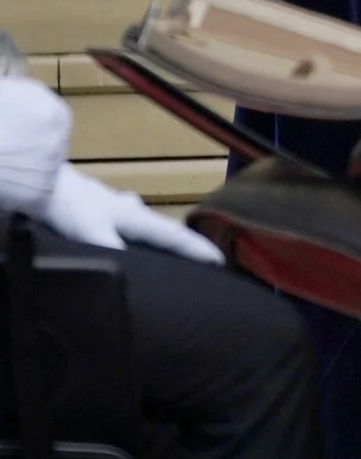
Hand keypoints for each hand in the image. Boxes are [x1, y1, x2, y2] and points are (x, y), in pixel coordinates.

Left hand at [45, 165, 223, 264]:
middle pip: (160, 226)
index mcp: (135, 217)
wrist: (41, 183)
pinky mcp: (93, 205)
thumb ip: (114, 251)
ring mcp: (112, 204)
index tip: (222, 261)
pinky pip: (118, 220)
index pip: (173, 236)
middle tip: (192, 254)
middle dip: (177, 240)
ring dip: (149, 233)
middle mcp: (129, 208)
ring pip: (139, 221)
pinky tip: (114, 231)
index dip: (197, 249)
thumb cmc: (70, 206)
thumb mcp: (93, 234)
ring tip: (153, 246)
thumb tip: (130, 276)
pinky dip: (124, 229)